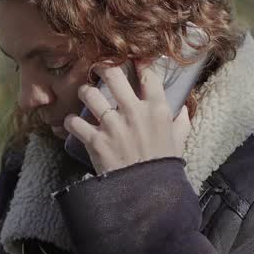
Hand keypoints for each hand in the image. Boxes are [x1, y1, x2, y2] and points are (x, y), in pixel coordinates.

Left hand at [64, 60, 191, 175]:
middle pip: (113, 74)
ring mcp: (113, 125)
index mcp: (157, 109)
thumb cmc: (163, 167)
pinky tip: (73, 123)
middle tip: (98, 70)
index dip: (137, 63)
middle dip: (102, 69)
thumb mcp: (178, 142)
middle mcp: (134, 112)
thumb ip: (181, 122)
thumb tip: (182, 110)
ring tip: (85, 95)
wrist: (147, 194)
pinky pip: (75, 122)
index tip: (131, 59)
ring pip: (89, 94)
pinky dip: (71, 122)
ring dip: (84, 93)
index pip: (147, 74)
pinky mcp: (95, 141)